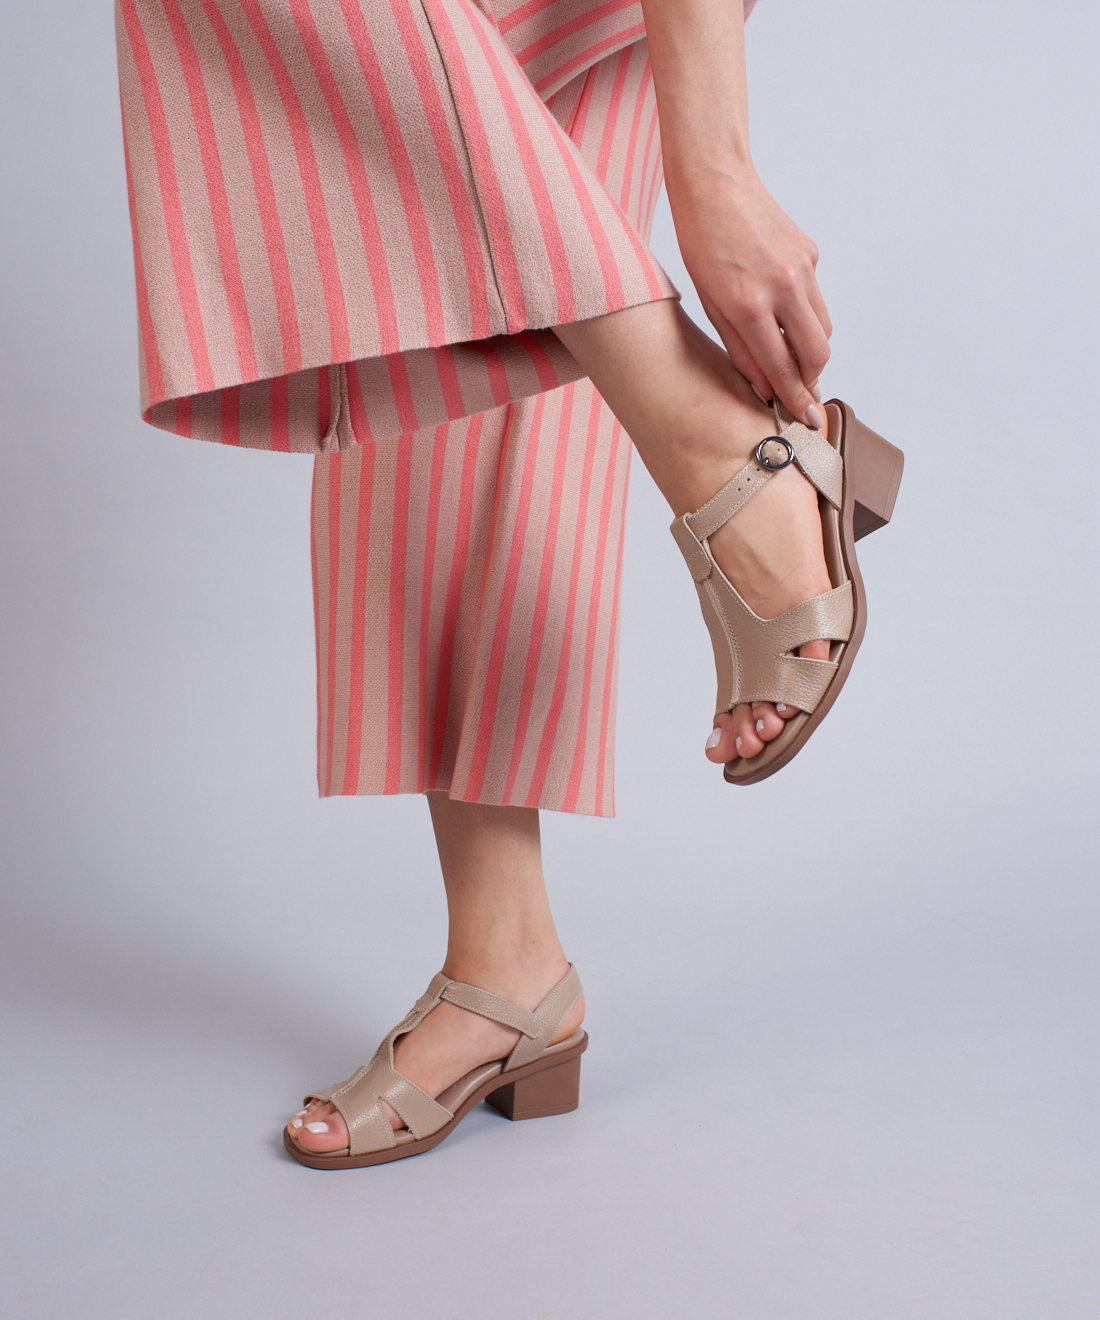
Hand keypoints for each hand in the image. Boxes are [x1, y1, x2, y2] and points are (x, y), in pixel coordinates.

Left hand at [671, 166, 831, 424]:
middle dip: (813, 379)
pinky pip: (815, 299)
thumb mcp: (709, 304)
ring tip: (790, 358)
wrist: (715, 183)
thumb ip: (740, 347)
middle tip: (802, 393)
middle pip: (818, 353)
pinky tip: (781, 311)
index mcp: (749, 303)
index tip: (806, 419)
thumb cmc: (701, 245)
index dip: (796, 397)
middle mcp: (783, 286)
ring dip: (811, 350)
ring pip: (823, 328)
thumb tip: (766, 386)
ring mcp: (802, 268)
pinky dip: (804, 317)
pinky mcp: (810, 254)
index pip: (782, 366)